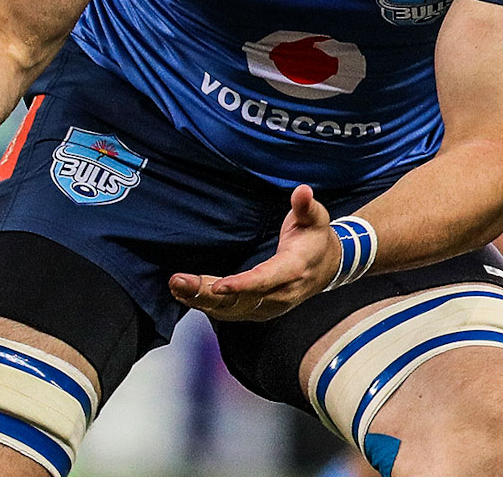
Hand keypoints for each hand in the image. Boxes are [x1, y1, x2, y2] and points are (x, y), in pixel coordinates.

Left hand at [168, 184, 335, 321]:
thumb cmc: (316, 238)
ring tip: (175, 286)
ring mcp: (269, 306)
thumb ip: (306, 206)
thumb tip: (303, 191)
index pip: (266, 281)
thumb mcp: (316, 218)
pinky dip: (206, 305)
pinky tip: (184, 295)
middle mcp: (280, 294)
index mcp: (293, 270)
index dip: (243, 286)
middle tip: (178, 282)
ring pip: (231, 310)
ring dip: (200, 300)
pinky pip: (230, 312)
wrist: (327, 266)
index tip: (219, 285)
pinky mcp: (257, 310)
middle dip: (207, 294)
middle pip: (241, 300)